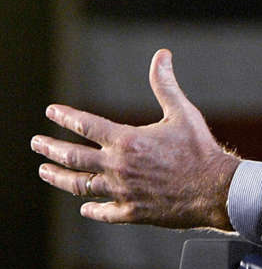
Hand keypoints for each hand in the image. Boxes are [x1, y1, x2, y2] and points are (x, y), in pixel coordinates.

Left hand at [31, 49, 240, 230]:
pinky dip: (92, 209)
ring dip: (59, 177)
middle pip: (72, 157)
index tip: (52, 112)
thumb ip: (165, 85)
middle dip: (50, 148)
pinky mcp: (133, 212)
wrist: (216, 190)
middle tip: (37, 143)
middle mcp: (118, 166)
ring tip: (46, 172)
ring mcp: (122, 191)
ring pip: (80, 186)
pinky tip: (85, 208)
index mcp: (127, 140)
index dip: (65, 117)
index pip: (85, 125)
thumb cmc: (200, 150)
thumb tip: (161, 56)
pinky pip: (104, 212)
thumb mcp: (183, 113)